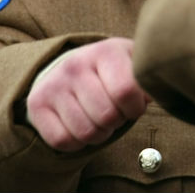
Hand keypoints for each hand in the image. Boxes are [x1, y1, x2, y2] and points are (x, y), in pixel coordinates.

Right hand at [26, 38, 148, 151]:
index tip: (132, 104)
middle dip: (116, 122)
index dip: (135, 108)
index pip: (126, 92)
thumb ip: (147, 79)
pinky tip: (79, 125)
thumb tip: (157, 94)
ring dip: (98, 134)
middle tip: (113, 111)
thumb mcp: (132, 65)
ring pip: (86, 133)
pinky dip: (76, 143)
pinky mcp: (36, 104)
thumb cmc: (111, 71)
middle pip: (107, 117)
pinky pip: (63, 141)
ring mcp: (53, 84)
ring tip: (97, 118)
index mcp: (105, 51)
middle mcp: (75, 64)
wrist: (67, 66)